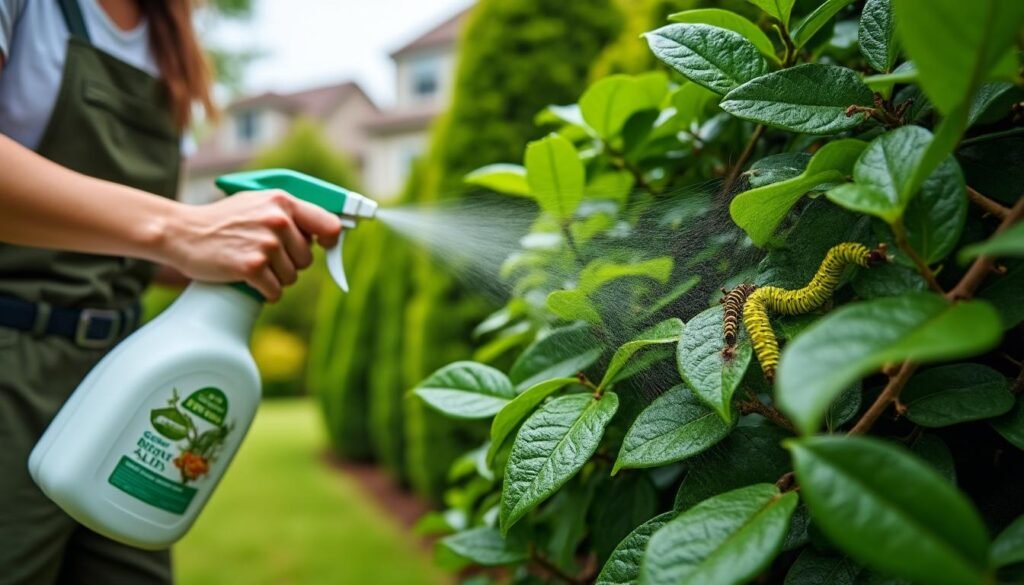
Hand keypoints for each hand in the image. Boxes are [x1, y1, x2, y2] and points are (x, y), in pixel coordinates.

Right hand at [162, 190, 341, 300]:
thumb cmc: (222, 220)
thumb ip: (288, 213)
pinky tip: (249, 280)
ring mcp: (265, 244)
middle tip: (265, 256)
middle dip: (290, 263)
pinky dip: (265, 292)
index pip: (328, 225)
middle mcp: (277, 221)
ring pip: (292, 277)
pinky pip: (275, 291)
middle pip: (307, 259)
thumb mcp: (257, 203)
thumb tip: (323, 233)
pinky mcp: (251, 266)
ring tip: (252, 264)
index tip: (324, 247)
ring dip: (275, 278)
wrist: (182, 233)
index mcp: (282, 201)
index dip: (330, 240)